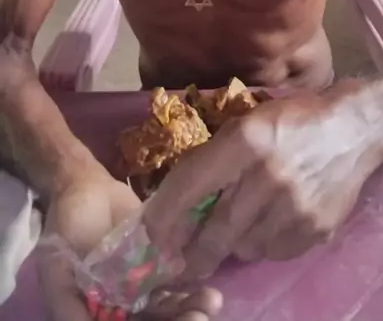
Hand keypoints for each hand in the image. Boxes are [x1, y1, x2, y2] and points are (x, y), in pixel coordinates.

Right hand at [38, 168, 221, 319]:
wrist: (84, 188)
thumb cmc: (63, 232)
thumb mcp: (56, 271)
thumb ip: (69, 309)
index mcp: (95, 315)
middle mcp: (118, 309)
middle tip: (199, 317)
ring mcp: (138, 289)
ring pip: (166, 309)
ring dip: (189, 310)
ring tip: (211, 302)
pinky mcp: (155, 265)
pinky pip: (173, 283)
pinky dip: (190, 289)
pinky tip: (209, 289)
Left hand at [144, 88, 382, 278]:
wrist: (356, 128)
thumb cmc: (295, 119)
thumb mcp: (250, 122)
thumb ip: (217, 157)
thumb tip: (179, 200)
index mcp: (247, 139)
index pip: (192, 184)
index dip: (165, 215)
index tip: (150, 235)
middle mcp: (268, 175)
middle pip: (216, 231)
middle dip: (194, 252)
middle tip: (184, 262)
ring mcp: (294, 207)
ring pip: (245, 247)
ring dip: (235, 242)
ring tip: (245, 222)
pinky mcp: (315, 229)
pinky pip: (274, 252)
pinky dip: (266, 244)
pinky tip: (275, 221)